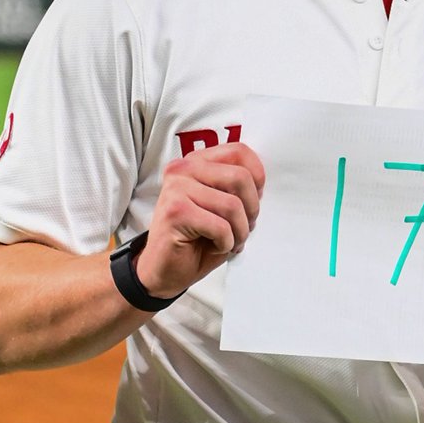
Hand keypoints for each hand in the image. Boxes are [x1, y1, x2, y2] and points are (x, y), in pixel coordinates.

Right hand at [135, 143, 264, 297]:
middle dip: (251, 210)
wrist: (163, 271)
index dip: (257, 177)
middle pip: (241, 177)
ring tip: (229, 241)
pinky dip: (226, 243)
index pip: (239, 151)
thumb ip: (237, 187)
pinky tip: (214, 246)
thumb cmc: (195, 240)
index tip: (253, 200)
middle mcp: (183, 169)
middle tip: (242, 228)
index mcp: (196, 162)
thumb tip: (260, 184)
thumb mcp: (222, 206)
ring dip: (239, 232)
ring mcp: (176, 188)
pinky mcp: (175, 212)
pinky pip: (220, 226)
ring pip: (233, 205)